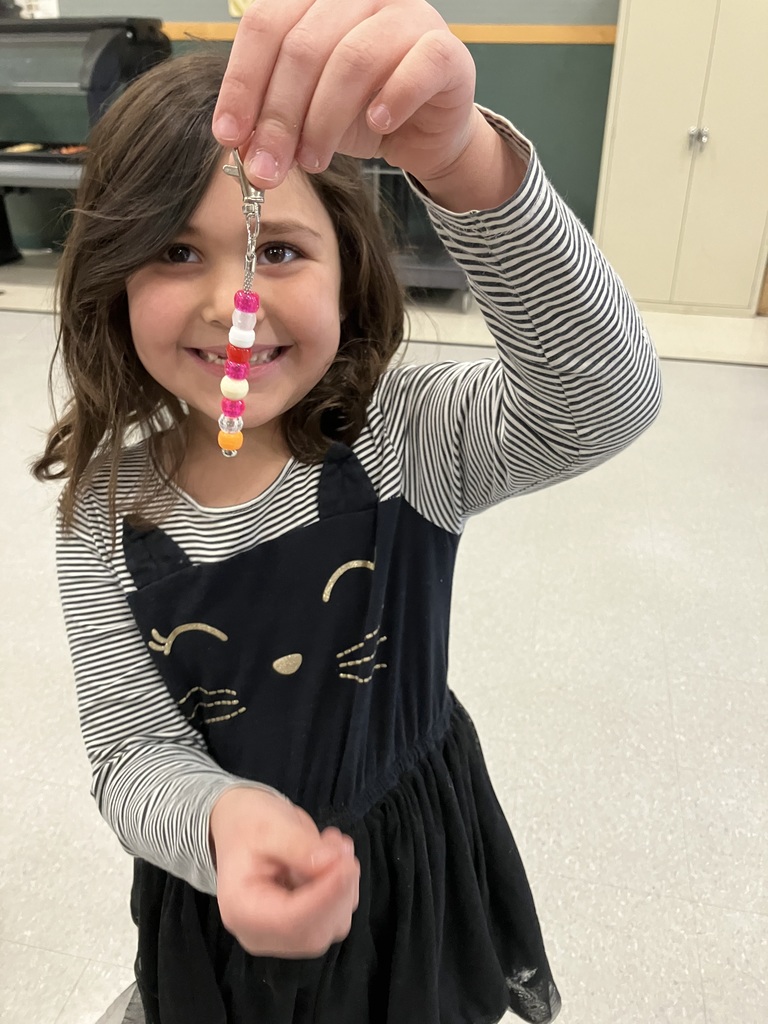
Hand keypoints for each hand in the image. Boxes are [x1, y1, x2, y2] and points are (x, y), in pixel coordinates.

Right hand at [210, 786, 359, 957]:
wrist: (241, 825)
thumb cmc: (248, 824)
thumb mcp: (269, 825)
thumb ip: (299, 846)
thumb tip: (333, 864)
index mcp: (242, 909)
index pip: (290, 922)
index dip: (325, 897)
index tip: (347, 865)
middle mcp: (260, 932)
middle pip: (314, 931)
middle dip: (338, 890)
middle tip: (341, 846)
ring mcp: (282, 934)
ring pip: (331, 925)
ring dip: (344, 884)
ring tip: (332, 842)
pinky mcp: (302, 925)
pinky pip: (335, 916)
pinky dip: (343, 886)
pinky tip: (332, 855)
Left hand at [212, 0, 478, 190]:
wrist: (424, 131)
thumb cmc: (363, 110)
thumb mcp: (306, 113)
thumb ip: (272, 117)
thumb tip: (240, 146)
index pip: (266, 24)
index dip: (243, 82)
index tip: (229, 135)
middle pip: (303, 47)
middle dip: (279, 118)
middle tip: (267, 168)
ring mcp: (407, 14)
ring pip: (352, 59)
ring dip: (324, 121)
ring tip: (313, 162)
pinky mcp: (444, 49)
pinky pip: (417, 68)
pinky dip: (393, 99)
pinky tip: (377, 125)